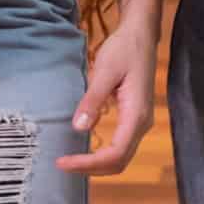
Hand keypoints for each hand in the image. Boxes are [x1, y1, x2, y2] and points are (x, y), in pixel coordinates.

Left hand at [58, 11, 157, 175]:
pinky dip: (102, 154)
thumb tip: (80, 128)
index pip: (116, 153)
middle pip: (119, 162)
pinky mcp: (134, 118)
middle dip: (91, 168)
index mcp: (137, 114)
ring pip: (121, 157)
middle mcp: (142, 123)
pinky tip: (84, 150)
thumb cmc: (125, 49)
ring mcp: (140, 122)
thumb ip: (93, 100)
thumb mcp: (105, 71)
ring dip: (96, 164)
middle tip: (62, 163)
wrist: (141, 35)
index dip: (90, 163)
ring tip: (70, 160)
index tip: (63, 161)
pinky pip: (120, 146)